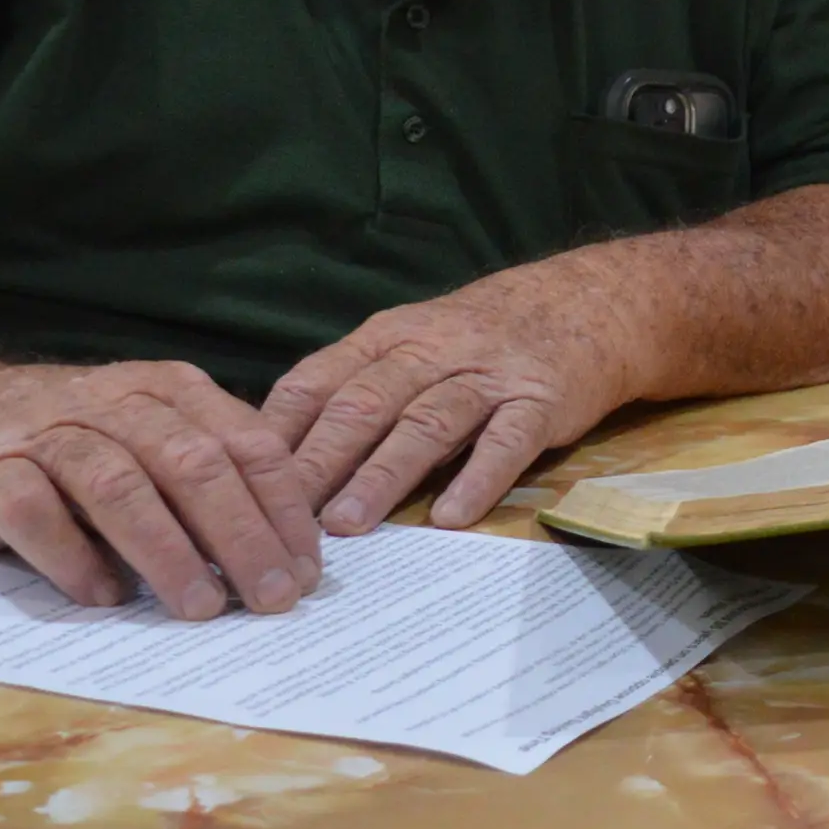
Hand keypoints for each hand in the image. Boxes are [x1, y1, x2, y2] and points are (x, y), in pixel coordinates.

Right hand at [0, 359, 320, 618]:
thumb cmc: (79, 446)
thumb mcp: (153, 440)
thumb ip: (213, 477)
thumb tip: (286, 555)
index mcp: (170, 390)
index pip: (247, 443)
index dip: (283, 508)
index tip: (306, 568)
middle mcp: (112, 402)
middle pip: (192, 465)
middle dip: (241, 536)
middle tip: (271, 597)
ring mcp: (46, 434)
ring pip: (119, 487)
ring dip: (168, 552)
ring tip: (201, 607)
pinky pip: (35, 514)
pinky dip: (73, 558)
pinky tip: (106, 596)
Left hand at [262, 271, 644, 536]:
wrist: (589, 303)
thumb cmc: (483, 338)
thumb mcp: (412, 342)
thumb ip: (355, 388)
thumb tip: (276, 457)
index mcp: (387, 336)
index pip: (318, 381)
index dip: (278, 432)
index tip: (238, 481)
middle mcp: (432, 350)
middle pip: (365, 403)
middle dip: (319, 460)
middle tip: (281, 515)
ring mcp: (488, 374)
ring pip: (427, 422)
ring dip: (383, 474)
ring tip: (349, 525)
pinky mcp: (541, 400)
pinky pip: (506, 441)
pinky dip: (478, 478)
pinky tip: (452, 517)